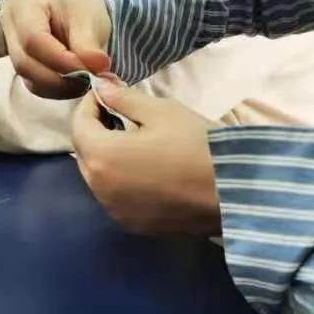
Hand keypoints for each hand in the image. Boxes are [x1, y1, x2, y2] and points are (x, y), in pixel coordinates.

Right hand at [2, 0, 111, 97]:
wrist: (75, 10)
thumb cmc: (79, 7)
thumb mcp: (88, 17)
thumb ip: (89, 45)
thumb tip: (98, 68)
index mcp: (23, 3)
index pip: (33, 39)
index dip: (61, 60)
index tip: (89, 70)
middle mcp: (10, 26)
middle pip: (25, 63)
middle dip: (60, 78)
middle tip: (90, 80)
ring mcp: (12, 49)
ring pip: (29, 79)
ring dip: (60, 87)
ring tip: (87, 81)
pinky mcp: (21, 67)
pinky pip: (35, 85)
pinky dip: (58, 90)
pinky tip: (77, 83)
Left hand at [72, 83, 220, 234]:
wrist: (235, 191)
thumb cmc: (197, 144)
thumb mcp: (161, 111)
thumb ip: (123, 99)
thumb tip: (100, 88)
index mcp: (102, 157)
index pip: (78, 125)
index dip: (89, 104)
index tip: (107, 92)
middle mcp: (100, 189)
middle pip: (84, 153)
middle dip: (96, 130)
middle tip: (119, 114)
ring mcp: (115, 211)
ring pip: (98, 177)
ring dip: (107, 157)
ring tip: (134, 141)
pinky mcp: (133, 225)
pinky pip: (115, 197)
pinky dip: (120, 180)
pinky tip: (145, 169)